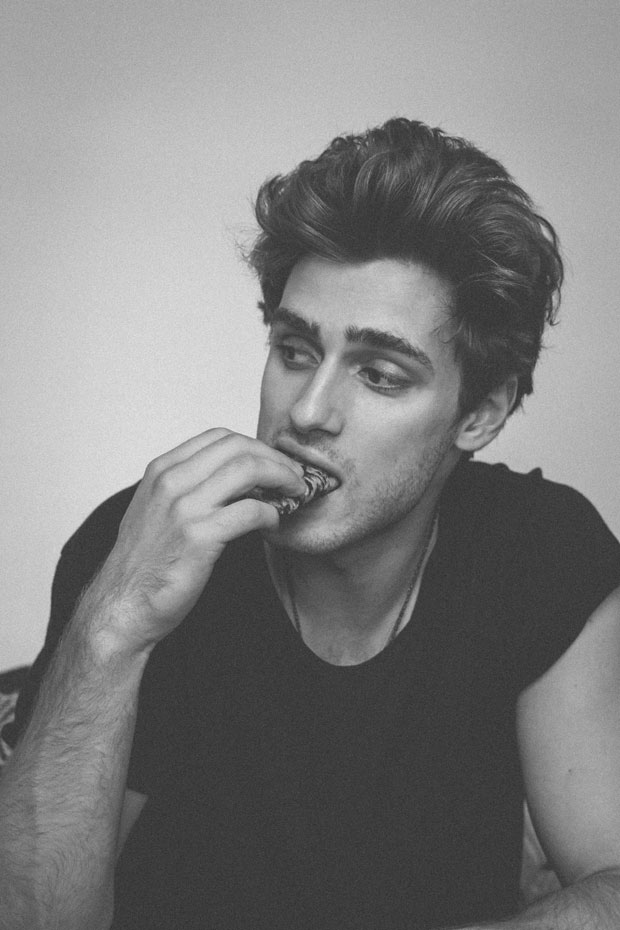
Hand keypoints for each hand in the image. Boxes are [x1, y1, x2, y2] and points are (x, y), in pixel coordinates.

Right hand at [84, 429, 305, 654]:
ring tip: (295, 494)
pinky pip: (251, 510)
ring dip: (282, 479)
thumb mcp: (156, 509)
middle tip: (295, 476)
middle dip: (275, 458)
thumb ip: (187, 486)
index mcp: (162, 470)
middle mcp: (171, 482)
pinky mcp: (199, 536)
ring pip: (249, 470)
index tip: (274, 462)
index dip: (255, 445)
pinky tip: (275, 522)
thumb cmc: (145, 562)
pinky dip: (272, 512)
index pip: (219, 436)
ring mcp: (184, 508)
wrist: (123, 603)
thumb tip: (235, 478)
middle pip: (238, 447)